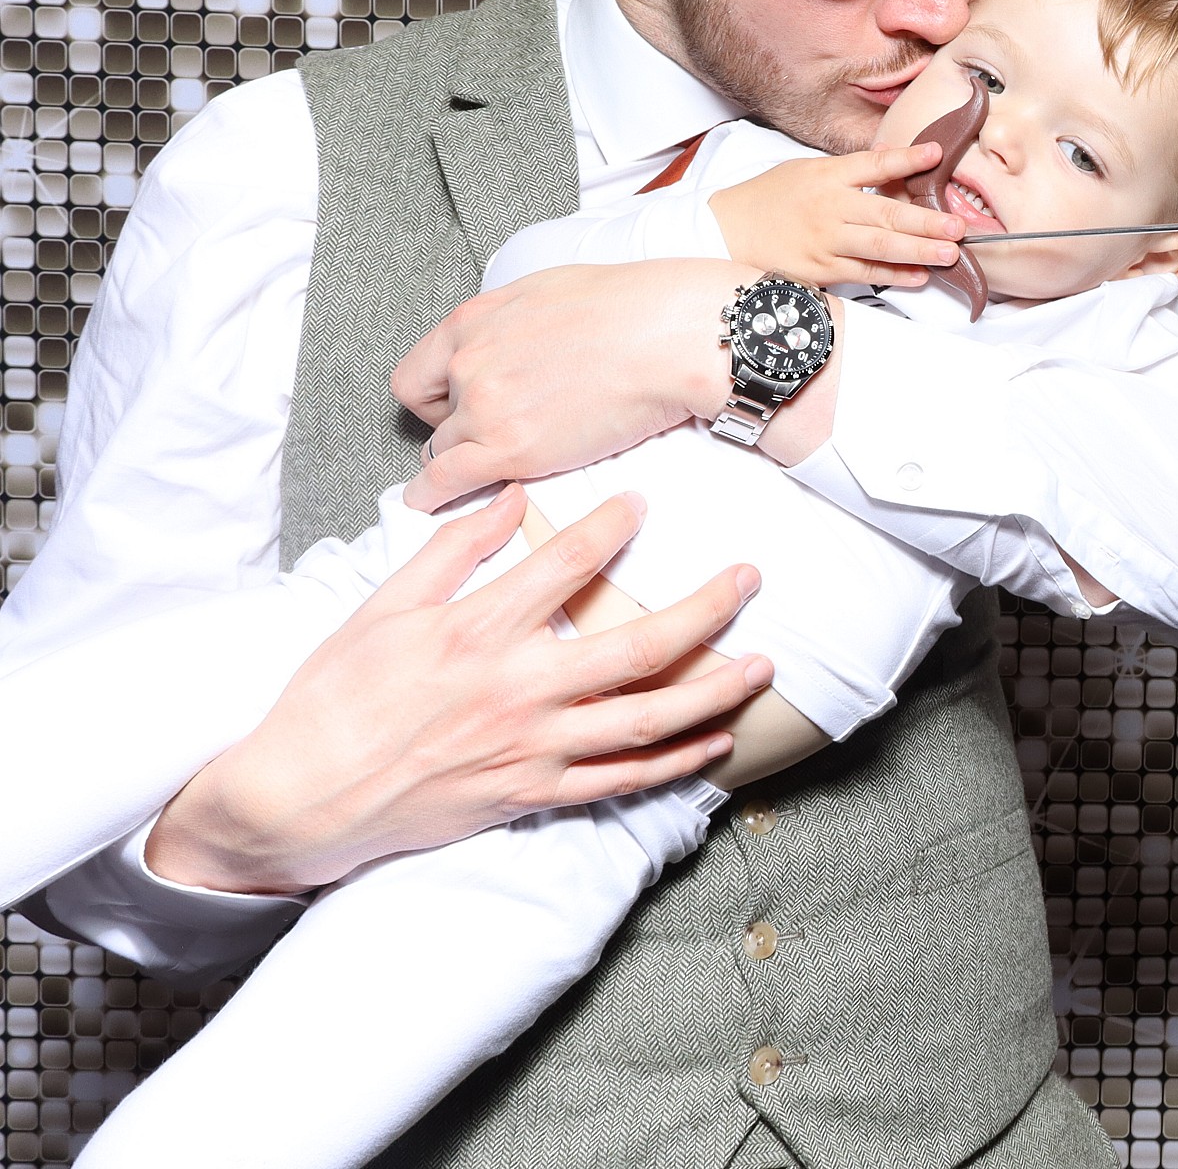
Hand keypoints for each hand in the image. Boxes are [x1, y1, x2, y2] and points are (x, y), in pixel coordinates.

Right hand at [146, 489, 773, 894]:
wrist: (299, 798)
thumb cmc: (334, 697)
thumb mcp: (380, 607)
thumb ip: (451, 551)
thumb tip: (511, 496)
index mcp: (476, 632)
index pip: (565, 567)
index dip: (612, 528)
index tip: (644, 502)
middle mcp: (517, 689)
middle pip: (639, 647)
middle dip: (707, 610)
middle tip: (751, 578)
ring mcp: (532, 748)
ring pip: (648, 720)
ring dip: (713, 690)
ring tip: (762, 665)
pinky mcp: (533, 795)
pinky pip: (622, 782)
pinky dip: (675, 762)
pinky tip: (715, 739)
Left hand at [393, 259, 745, 512]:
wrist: (668, 338)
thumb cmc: (630, 308)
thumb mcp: (546, 291)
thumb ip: (509, 323)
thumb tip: (512, 341)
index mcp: (473, 321)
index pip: (418, 373)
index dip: (437, 396)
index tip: (457, 407)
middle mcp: (467, 363)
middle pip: (432, 416)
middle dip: (459, 427)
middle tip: (500, 432)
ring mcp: (485, 409)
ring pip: (442, 454)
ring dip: (464, 463)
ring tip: (492, 469)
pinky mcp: (510, 450)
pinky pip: (446, 484)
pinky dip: (433, 499)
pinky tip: (434, 508)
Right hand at [708, 143, 964, 288]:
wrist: (726, 230)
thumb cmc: (770, 198)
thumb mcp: (806, 170)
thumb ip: (849, 172)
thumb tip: (891, 162)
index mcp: (826, 176)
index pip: (873, 164)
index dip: (907, 159)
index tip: (937, 153)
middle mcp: (828, 208)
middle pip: (885, 214)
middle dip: (925, 222)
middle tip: (957, 227)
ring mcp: (824, 242)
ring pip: (878, 248)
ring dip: (918, 252)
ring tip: (949, 254)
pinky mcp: (819, 271)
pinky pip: (863, 274)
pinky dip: (893, 275)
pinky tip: (918, 276)